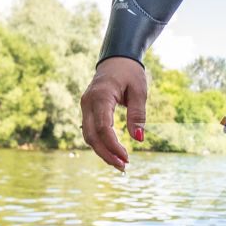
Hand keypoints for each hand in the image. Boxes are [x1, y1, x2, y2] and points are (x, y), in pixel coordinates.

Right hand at [80, 56, 146, 170]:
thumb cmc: (130, 72)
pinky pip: (90, 130)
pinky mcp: (88, 110)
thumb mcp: (140, 91)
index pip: (102, 127)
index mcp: (101, 96)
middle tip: (123, 167)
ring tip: (121, 163)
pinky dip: (100, 143)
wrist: (116, 58)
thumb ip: (138, 114)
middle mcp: (88, 102)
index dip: (113, 146)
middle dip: (106, 154)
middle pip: (91, 136)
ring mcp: (85, 106)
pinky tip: (113, 152)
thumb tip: (138, 138)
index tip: (127, 158)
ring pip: (88, 136)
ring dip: (103, 151)